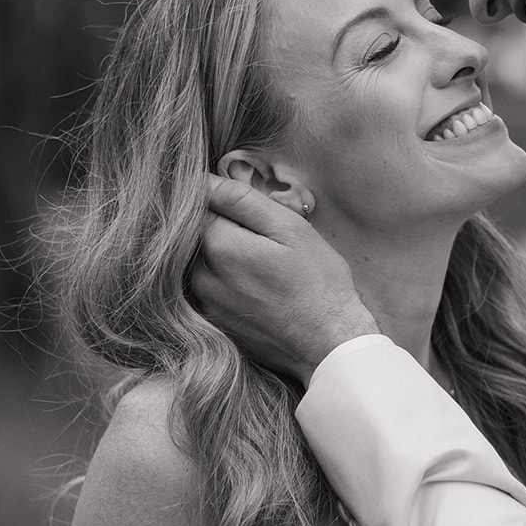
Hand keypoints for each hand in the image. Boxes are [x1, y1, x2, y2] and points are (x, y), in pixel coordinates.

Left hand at [193, 177, 378, 383]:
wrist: (328, 346)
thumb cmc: (318, 283)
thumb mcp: (290, 229)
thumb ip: (242, 200)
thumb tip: (203, 180)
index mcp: (219, 246)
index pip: (199, 206)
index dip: (222, 202)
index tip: (248, 212)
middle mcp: (202, 277)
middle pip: (197, 236)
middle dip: (223, 229)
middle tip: (263, 241)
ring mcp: (205, 305)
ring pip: (201, 264)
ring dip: (223, 257)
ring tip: (262, 266)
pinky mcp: (214, 324)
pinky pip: (209, 290)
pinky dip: (226, 283)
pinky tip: (257, 289)